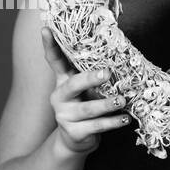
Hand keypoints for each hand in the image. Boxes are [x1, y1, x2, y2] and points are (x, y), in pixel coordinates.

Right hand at [41, 26, 131, 154]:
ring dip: (107, 104)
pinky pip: (96, 126)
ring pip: (87, 109)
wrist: (76, 140)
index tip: (45, 29)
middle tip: (107, 73)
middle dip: (90, 79)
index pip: (54, 61)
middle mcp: (60, 97)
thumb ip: (93, 74)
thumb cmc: (85, 107)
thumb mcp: (85, 89)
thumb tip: (117, 53)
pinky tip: (124, 119)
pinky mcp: (74, 132)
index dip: (50, 45)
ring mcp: (65, 116)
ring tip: (122, 100)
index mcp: (62, 81)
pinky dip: (112, 122)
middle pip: (73, 85)